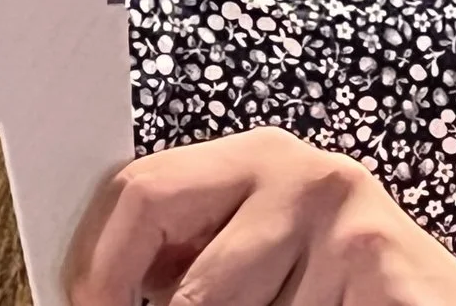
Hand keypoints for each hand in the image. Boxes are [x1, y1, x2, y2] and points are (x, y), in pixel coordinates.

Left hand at [64, 127, 455, 304]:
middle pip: (161, 213)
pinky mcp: (374, 247)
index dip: (96, 259)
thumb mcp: (252, 274)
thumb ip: (189, 270)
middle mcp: (296, 167)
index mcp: (252, 163)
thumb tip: (98, 292)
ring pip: (211, 296)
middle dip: (144, 294)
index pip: (138, 188)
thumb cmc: (338, 300)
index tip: (81, 305)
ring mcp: (338, 204)